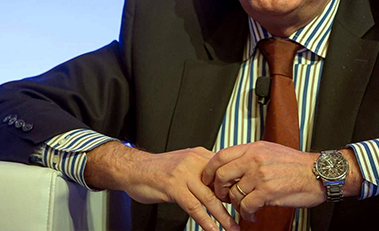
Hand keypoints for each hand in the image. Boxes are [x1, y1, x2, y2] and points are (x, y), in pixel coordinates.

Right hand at [85, 141, 237, 230]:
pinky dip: (205, 221)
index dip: (236, 188)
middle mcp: (195, 162)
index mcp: (200, 154)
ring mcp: (184, 174)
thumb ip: (202, 170)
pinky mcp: (173, 187)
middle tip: (244, 217)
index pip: (226, 171)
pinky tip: (212, 229)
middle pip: (220, 186)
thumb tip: (221, 185)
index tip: (245, 201)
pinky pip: (194, 207)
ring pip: (210, 198)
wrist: (133, 168)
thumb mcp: (184, 162)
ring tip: (233, 228)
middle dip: (234, 205)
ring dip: (223, 217)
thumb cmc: (158, 169)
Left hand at [201, 141, 325, 221]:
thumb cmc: (296, 165)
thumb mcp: (271, 151)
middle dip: (218, 190)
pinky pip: (246, 206)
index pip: (221, 156)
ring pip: (233, 194)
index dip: (209, 170)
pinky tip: (253, 215)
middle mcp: (254, 159)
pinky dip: (247, 215)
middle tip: (225, 197)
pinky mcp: (268, 192)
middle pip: (221, 175)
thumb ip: (251, 156)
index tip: (208, 180)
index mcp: (254, 148)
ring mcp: (260, 175)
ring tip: (244, 208)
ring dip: (236, 206)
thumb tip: (234, 165)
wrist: (318, 174)